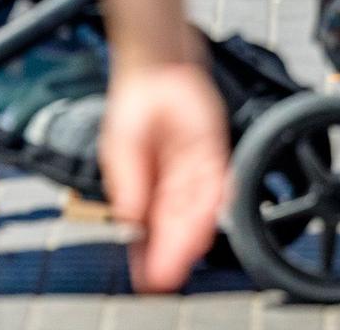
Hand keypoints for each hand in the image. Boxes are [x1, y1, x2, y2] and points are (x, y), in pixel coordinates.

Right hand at [100, 61, 228, 291]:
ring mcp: (191, 169)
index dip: (152, 253)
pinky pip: (216, 178)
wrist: (159, 63)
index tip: (153, 276)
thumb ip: (128, 183)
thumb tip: (128, 219)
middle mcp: (167, 183)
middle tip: (173, 273)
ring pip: (195, 207)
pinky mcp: (211, 151)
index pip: (146, 229)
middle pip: (173, 222)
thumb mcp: (122, 143)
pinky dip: (217, 197)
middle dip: (174, 248)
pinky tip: (217, 213)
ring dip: (194, 230)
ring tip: (192, 249)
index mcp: (140, 188)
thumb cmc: (135, 101)